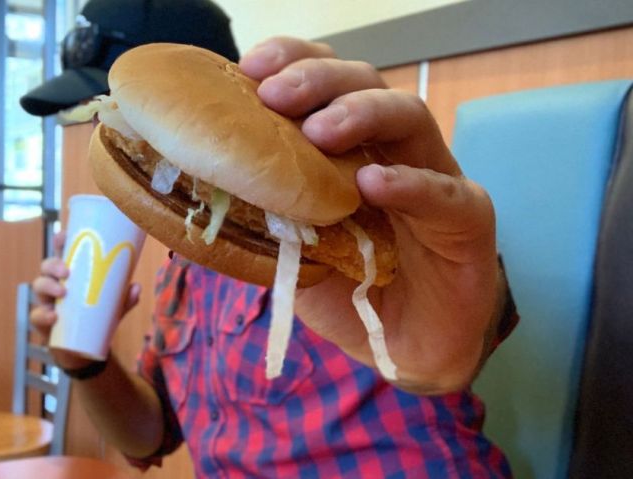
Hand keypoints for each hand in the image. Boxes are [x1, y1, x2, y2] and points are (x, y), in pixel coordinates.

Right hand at [30, 230, 141, 369]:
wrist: (83, 351)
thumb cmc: (96, 319)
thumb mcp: (113, 309)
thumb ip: (125, 299)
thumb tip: (135, 287)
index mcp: (70, 275)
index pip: (62, 252)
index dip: (60, 241)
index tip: (63, 235)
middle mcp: (54, 284)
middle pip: (46, 267)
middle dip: (53, 265)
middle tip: (67, 272)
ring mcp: (45, 302)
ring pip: (38, 286)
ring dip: (48, 286)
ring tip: (62, 293)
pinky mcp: (41, 322)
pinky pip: (36, 316)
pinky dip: (44, 315)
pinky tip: (54, 316)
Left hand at [239, 37, 503, 393]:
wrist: (401, 346)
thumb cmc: (348, 286)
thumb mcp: (291, 249)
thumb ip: (263, 216)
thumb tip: (202, 194)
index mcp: (350, 146)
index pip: (326, 84)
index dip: (292, 62)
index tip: (248, 66)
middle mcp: (393, 148)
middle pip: (365, 84)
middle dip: (317, 80)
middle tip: (274, 94)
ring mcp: (434, 178)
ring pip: (410, 117)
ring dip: (361, 115)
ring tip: (319, 131)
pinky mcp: (466, 222)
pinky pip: (445, 193)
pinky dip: (409, 184)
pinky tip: (374, 183)